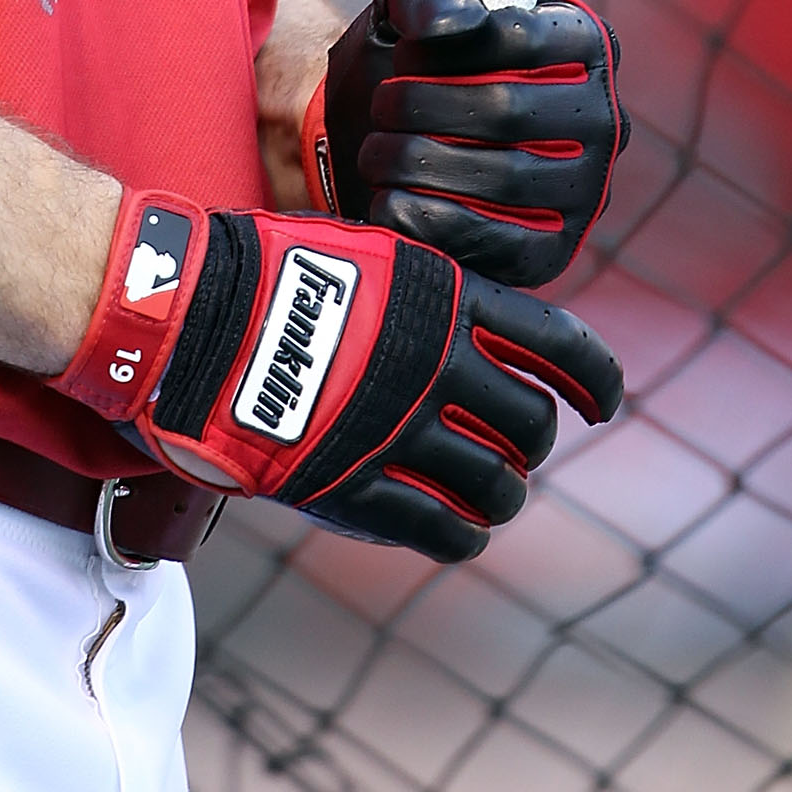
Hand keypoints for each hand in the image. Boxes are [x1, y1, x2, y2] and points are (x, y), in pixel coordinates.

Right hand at [59, 191, 620, 561]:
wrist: (188, 312)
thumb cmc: (265, 269)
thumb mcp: (365, 256)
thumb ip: (425, 298)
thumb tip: (473, 330)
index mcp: (445, 298)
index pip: (558, 345)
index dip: (595, 380)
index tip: (603, 404)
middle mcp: (438, 366)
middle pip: (532, 426)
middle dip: (529, 442)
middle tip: (510, 447)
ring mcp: (400, 432)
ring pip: (498, 487)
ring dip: (500, 495)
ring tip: (486, 495)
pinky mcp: (359, 488)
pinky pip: (445, 531)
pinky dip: (463, 535)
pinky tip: (457, 531)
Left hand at [304, 0, 626, 287]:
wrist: (384, 139)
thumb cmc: (409, 61)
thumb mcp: (406, 6)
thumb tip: (458, 24)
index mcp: (582, 42)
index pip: (519, 36)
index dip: (445, 47)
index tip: (404, 52)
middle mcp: (603, 116)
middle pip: (507, 109)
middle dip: (420, 105)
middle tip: (381, 104)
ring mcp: (586, 190)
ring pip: (503, 177)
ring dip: (416, 161)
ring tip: (377, 151)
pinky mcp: (554, 252)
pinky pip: (499, 245)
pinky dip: (430, 220)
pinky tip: (389, 200)